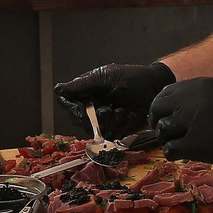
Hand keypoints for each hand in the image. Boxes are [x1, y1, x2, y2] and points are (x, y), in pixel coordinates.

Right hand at [54, 62, 175, 137]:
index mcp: (86, 92)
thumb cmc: (131, 78)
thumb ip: (82, 85)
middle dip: (92, 117)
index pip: (67, 103)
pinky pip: (109, 135)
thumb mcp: (104, 77)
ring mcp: (103, 119)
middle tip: (106, 109)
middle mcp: (91, 107)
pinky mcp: (115, 129)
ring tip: (119, 110)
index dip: (72, 108)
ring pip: (92, 130)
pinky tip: (125, 115)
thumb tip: (59, 89)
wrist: (153, 88)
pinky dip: (118, 125)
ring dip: (107, 121)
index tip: (81, 107)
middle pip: (77, 120)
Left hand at [149, 77, 212, 169]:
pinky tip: (184, 154)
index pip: (165, 93)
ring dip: (168, 138)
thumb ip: (199, 100)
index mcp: (199, 85)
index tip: (166, 117)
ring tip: (181, 144)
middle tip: (168, 133)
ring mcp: (192, 121)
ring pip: (162, 130)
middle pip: (158, 109)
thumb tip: (177, 112)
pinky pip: (170, 148)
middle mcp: (192, 99)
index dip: (163, 107)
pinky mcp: (194, 143)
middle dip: (159, 122)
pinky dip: (173, 153)